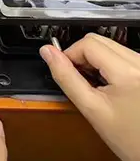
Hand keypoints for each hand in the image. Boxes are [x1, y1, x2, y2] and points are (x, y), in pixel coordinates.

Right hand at [41, 34, 139, 160]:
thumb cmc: (131, 138)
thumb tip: (48, 53)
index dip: (69, 54)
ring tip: (94, 85)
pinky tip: (108, 85)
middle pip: (98, 41)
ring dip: (95, 60)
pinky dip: (108, 65)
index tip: (64, 70)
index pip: (88, 43)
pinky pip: (122, 55)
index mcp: (129, 72)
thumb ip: (66, 77)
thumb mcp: (91, 108)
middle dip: (81, 56)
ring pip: (110, 46)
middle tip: (78, 79)